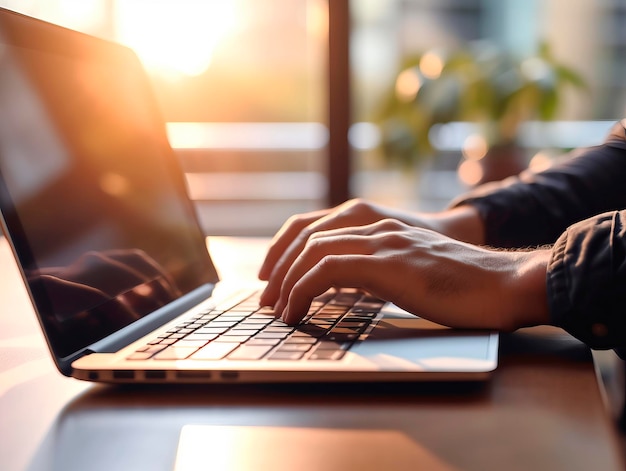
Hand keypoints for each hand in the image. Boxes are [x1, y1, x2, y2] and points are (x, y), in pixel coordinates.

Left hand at [268, 218, 549, 330]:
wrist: (505, 283)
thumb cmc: (464, 286)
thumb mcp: (413, 269)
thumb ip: (383, 268)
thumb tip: (350, 287)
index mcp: (382, 226)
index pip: (317, 225)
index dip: (287, 248)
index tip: (274, 277)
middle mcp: (378, 226)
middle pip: (307, 235)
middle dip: (280, 267)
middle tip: (267, 299)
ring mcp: (384, 241)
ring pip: (313, 250)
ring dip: (287, 281)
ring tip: (278, 310)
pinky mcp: (388, 263)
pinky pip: (328, 269)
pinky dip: (304, 290)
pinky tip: (298, 312)